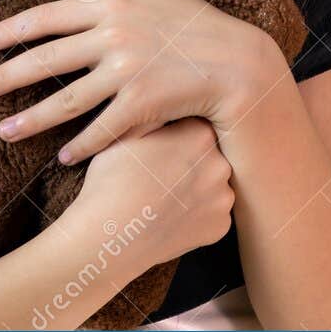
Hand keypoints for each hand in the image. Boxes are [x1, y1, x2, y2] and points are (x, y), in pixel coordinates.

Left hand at [0, 0, 278, 162]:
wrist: (236, 63)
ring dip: (33, 119)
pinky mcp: (142, 105)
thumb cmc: (195, 23)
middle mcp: (114, 38)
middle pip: (47, 59)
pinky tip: (61, 156)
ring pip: (67, 100)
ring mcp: (127, 73)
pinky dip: (80, 145)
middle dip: (7, 76)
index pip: (49, 17)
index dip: (13, 30)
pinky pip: (102, 129)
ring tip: (5, 132)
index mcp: (112, 6)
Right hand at [71, 117, 234, 267]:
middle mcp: (221, 164)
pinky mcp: (220, 228)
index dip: (176, 135)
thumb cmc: (111, 181)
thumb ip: (153, 111)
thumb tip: (166, 94)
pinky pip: (212, 214)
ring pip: (213, 184)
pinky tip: (172, 215)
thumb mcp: (126, 134)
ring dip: (196, 188)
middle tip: (159, 175)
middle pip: (209, 154)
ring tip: (164, 196)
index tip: (160, 147)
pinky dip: (197, 215)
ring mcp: (223, 198)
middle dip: (189, 161)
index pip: (196, 125)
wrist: (107, 237)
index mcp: (200, 134)